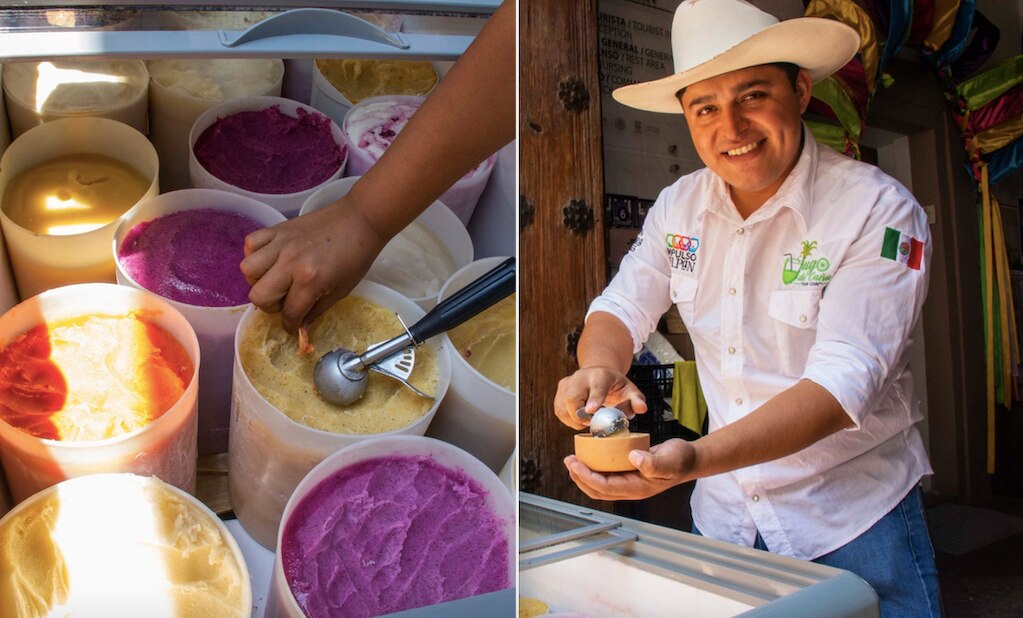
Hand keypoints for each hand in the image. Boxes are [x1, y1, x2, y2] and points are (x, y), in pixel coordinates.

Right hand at [240, 196, 387, 333]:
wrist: (360, 219)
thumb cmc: (357, 257)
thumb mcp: (342, 290)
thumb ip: (317, 310)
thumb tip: (301, 327)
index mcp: (310, 280)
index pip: (289, 312)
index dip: (290, 325)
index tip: (293, 325)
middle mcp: (290, 262)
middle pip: (259, 296)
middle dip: (271, 307)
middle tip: (285, 302)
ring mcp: (281, 243)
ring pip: (248, 269)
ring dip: (258, 281)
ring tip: (275, 280)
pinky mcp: (278, 228)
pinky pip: (252, 243)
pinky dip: (255, 254)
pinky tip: (270, 260)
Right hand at [553, 366, 647, 430]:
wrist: (597, 373)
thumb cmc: (615, 385)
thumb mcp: (629, 390)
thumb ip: (636, 400)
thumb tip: (641, 409)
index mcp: (600, 375)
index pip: (596, 387)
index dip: (593, 399)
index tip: (591, 410)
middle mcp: (581, 377)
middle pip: (572, 397)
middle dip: (579, 415)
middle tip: (591, 423)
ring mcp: (567, 382)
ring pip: (563, 406)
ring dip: (574, 420)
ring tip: (587, 420)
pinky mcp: (560, 390)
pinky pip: (559, 410)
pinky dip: (568, 419)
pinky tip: (579, 418)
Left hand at [564, 438, 693, 500]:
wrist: (689, 459)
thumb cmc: (680, 459)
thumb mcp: (670, 459)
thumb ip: (653, 462)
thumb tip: (632, 457)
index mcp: (637, 489)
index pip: (605, 487)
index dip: (586, 477)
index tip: (574, 463)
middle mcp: (630, 489)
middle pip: (597, 490)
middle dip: (579, 478)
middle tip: (569, 461)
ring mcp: (629, 483)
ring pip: (599, 485)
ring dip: (584, 475)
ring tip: (573, 460)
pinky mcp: (628, 475)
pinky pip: (606, 476)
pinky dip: (594, 469)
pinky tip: (590, 457)